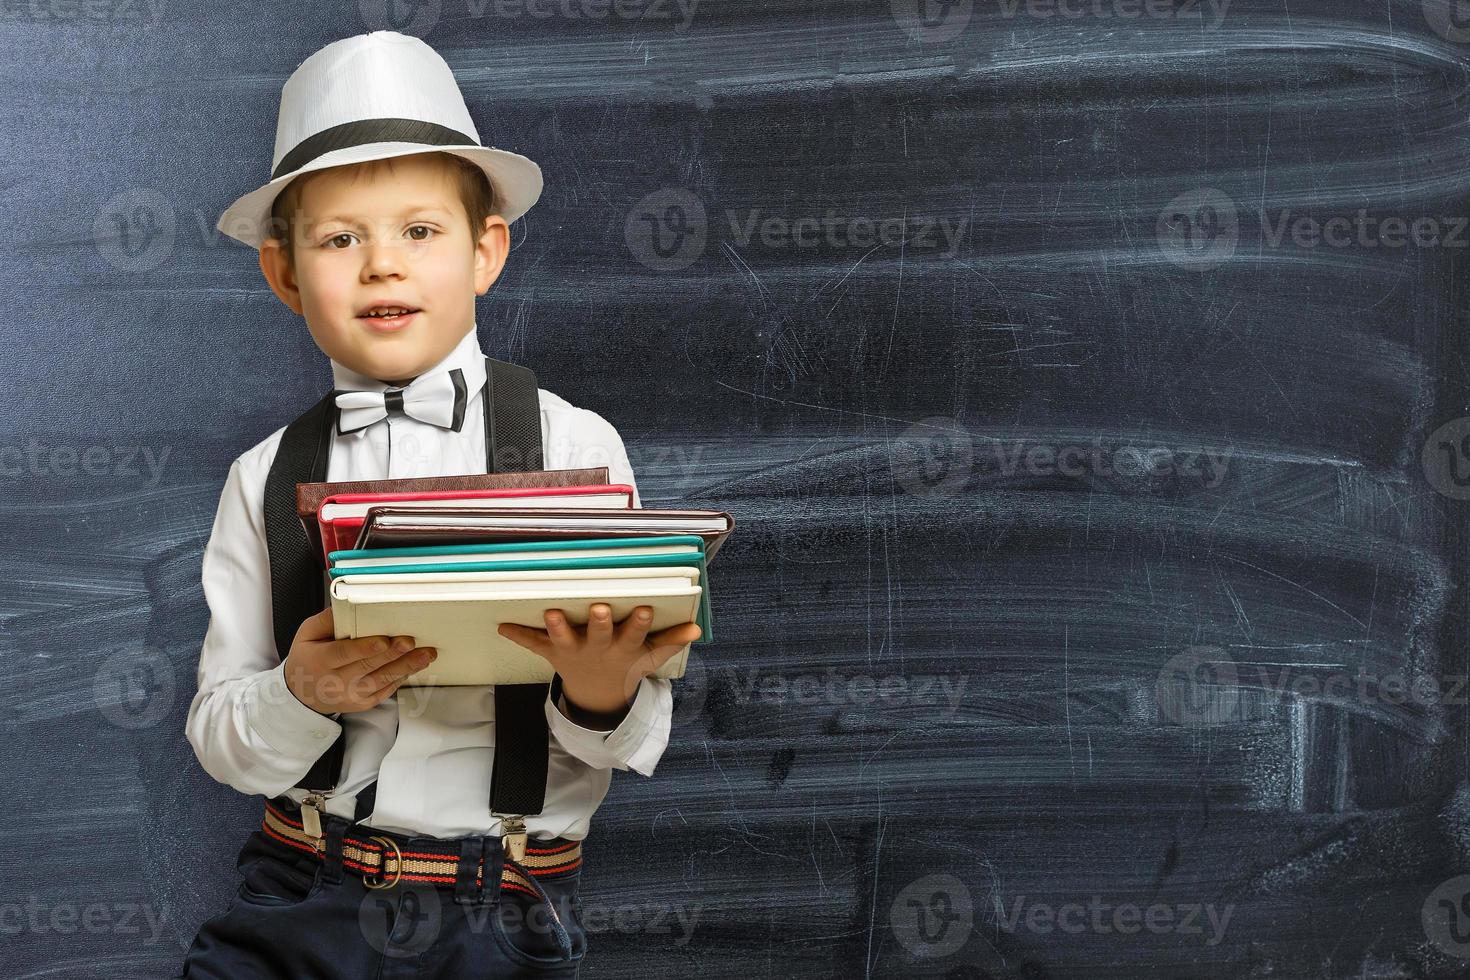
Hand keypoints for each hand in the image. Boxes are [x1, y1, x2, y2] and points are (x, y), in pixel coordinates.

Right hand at [283, 607, 437, 714]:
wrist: (303, 696)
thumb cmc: (308, 659)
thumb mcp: (306, 635)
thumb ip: (326, 620)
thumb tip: (346, 605)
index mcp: (320, 661)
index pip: (343, 654)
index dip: (364, 648)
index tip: (383, 641)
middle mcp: (336, 681)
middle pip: (368, 667)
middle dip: (392, 654)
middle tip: (411, 641)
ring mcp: (351, 695)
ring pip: (382, 680)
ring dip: (406, 666)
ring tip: (425, 654)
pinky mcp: (364, 703)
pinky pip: (386, 689)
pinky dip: (402, 677)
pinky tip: (416, 665)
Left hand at [497, 603, 699, 715]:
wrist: (597, 695)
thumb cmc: (626, 665)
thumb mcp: (650, 658)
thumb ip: (671, 642)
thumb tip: (696, 628)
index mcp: (622, 648)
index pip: (634, 634)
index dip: (640, 624)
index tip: (646, 610)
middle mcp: (597, 649)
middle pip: (599, 635)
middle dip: (600, 622)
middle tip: (600, 609)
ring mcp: (573, 650)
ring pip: (564, 638)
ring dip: (557, 627)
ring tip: (551, 613)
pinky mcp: (553, 651)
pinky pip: (534, 644)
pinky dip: (518, 636)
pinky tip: (502, 626)